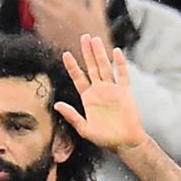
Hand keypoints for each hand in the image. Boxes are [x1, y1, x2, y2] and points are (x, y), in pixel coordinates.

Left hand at [24, 0, 111, 61]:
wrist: (92, 55)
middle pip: (39, 3)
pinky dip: (38, 21)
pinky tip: (38, 19)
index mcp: (70, 8)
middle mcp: (59, 17)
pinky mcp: (51, 39)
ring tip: (30, 2)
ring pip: (37, 15)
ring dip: (33, 7)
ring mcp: (53, 29)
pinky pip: (40, 28)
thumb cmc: (96, 36)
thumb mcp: (99, 14)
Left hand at [55, 35, 145, 153]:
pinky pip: (122, 75)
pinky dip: (120, 63)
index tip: (66, 54)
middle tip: (83, 37)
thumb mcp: (84, 128)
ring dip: (100, 53)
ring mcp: (112, 90)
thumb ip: (71, 115)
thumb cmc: (104, 139)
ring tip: (95, 39)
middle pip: (92, 67)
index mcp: (88, 98)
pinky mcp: (125, 92)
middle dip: (87, 52)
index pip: (78, 78)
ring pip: (105, 67)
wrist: (125, 142)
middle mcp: (99, 91)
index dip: (72, 66)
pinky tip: (116, 52)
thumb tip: (56, 104)